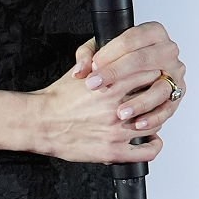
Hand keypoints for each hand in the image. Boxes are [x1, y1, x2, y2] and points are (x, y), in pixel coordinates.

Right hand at [29, 39, 165, 163]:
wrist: (41, 123)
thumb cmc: (59, 98)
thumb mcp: (79, 67)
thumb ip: (97, 53)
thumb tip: (114, 46)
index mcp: (111, 84)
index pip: (149, 74)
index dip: (154, 74)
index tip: (154, 76)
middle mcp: (116, 108)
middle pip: (155, 98)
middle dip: (157, 95)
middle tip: (156, 95)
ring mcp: (116, 131)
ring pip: (155, 123)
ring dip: (155, 118)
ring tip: (150, 116)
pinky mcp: (113, 151)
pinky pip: (146, 151)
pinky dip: (154, 146)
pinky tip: (152, 140)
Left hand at [86, 22, 186, 134]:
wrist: (131, 73)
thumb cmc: (117, 60)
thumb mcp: (100, 52)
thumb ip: (87, 56)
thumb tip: (81, 72)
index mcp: (153, 33)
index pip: (131, 39)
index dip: (110, 53)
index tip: (94, 66)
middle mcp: (168, 51)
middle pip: (144, 60)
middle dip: (117, 73)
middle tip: (96, 85)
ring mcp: (175, 74)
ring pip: (160, 87)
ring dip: (140, 101)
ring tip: (120, 112)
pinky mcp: (176, 95)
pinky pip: (167, 108)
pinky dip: (153, 118)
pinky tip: (137, 123)